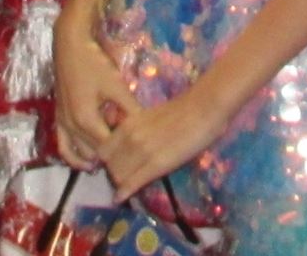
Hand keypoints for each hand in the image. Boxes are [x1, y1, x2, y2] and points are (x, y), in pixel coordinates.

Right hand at [50, 25, 137, 170]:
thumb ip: (130, 109)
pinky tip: (87, 163)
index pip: (108, 148)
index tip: (138, 153)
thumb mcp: (117, 86)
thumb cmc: (95, 64)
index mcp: (86, 119)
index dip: (123, 153)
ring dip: (94, 159)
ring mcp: (62, 124)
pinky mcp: (58, 119)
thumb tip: (146, 126)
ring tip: (113, 160)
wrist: (70, 46)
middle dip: (111, 157)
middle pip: (94, 153)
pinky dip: (73, 157)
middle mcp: (72, 126)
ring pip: (79, 154)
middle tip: (131, 156)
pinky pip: (63, 147)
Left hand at [97, 85, 230, 199]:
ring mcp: (142, 151)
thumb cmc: (181, 110)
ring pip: (118, 176)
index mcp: (127, 124)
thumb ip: (134, 131)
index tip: (115, 165)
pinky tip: (120, 198)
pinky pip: (133, 183)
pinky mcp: (157, 165)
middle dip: (114, 173)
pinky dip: (124, 193)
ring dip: (121, 182)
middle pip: (108, 165)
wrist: (204, 108)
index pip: (102, 150)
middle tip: (124, 177)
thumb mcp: (149, 117)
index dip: (107, 160)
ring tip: (129, 184)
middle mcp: (129, 138)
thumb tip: (127, 145)